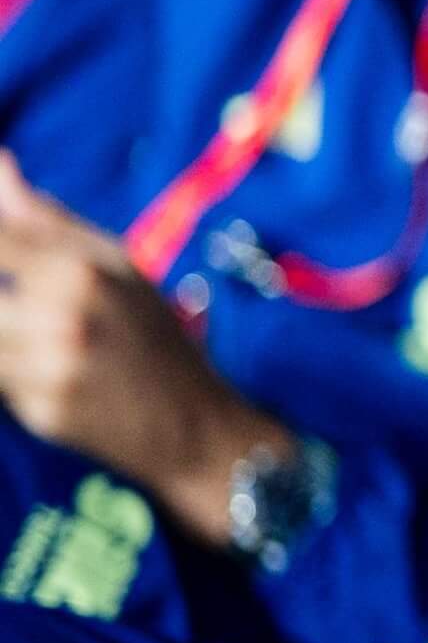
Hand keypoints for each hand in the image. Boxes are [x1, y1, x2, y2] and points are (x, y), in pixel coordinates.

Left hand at [0, 152, 289, 545]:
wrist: (194, 422)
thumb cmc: (150, 332)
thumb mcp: (113, 265)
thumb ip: (42, 219)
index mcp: (78, 266)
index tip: (5, 268)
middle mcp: (63, 313)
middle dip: (3, 304)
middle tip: (21, 307)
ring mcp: (50, 365)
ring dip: (4, 336)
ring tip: (41, 337)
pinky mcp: (41, 411)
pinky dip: (9, 373)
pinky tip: (40, 376)